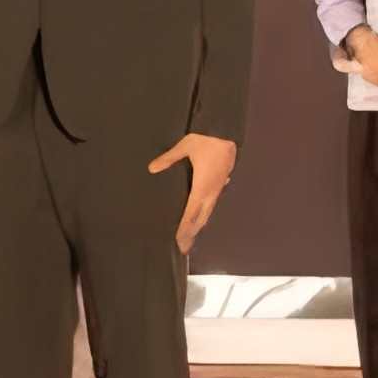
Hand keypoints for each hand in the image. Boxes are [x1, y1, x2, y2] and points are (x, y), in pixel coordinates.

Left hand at [144, 131, 239, 250]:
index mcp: (202, 187)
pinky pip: (213, 202)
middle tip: (184, 248)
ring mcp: (219, 187)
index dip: (185, 231)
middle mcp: (212, 191)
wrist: (226, 129)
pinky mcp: (222, 181)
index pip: (192, 215)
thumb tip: (152, 169)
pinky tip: (203, 212)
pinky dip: (205, 211)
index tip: (180, 243)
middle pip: (202, 218)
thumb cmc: (205, 139)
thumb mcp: (184, 146)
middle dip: (192, 233)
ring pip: (209, 211)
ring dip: (200, 224)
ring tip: (191, 235)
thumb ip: (168, 158)